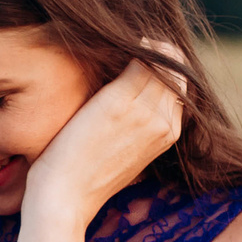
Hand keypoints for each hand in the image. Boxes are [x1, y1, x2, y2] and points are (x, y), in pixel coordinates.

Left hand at [20, 52, 185, 227]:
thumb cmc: (82, 178)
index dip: (162, 67)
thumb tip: (126, 111)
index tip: (139, 56)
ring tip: (117, 40)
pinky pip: (141, 56)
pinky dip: (131, 43)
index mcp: (168, 135)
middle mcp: (164, 122)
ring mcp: (146, 111)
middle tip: (127, 42)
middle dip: (157, 51)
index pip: (178, 87)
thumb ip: (135, 131)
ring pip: (161, 60)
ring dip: (145, 44)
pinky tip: (109, 41)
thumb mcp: (120, 155)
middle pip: (174, 69)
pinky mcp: (120, 100)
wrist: (63, 201)